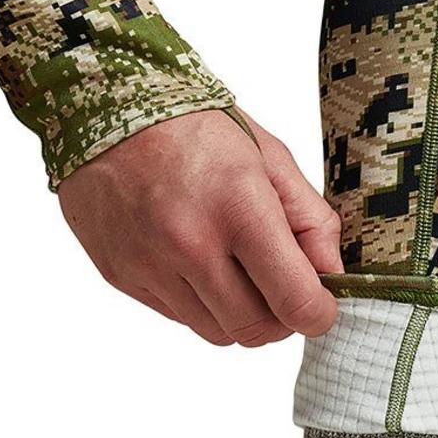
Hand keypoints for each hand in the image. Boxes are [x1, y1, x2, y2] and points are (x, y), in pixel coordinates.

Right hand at [58, 109, 340, 345]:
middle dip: (279, 319)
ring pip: (217, 333)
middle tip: (281, 290)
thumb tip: (332, 277)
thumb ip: (311, 221)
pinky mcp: (122, 277)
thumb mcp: (271, 157)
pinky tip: (196, 262)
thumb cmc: (193, 126)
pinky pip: (179, 318)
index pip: (294, 301)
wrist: (104, 104)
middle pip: (256, 330)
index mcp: (239, 207)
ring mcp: (150, 265)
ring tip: (236, 270)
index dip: (318, 314)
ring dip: (238, 314)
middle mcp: (190, 244)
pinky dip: (199, 303)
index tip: (320, 304)